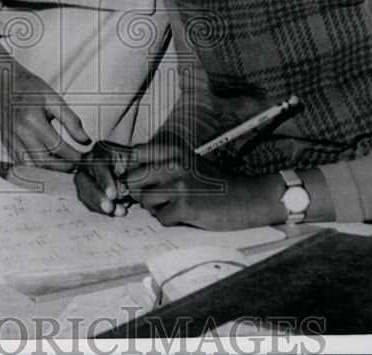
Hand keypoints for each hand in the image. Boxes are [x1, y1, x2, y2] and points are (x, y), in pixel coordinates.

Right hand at [0, 39, 90, 170]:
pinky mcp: (6, 144)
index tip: (86, 158)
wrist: (4, 82)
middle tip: (79, 165)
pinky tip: (49, 162)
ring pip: (32, 166)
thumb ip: (71, 120)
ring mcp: (11, 140)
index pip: (57, 147)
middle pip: (44, 162)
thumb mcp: (54, 99)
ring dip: (51, 170)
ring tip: (66, 165)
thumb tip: (85, 140)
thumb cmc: (30, 88)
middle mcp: (19, 133)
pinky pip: (23, 163)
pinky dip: (37, 167)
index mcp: (33, 120)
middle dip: (64, 168)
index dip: (74, 157)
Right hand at [74, 141, 134, 216]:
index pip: (98, 164)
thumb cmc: (133, 165)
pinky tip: (115, 212)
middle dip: (96, 196)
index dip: (104, 180)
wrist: (130, 170)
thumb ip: (129, 171)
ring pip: (82, 192)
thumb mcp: (134, 163)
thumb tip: (123, 186)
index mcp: (100, 151)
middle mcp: (87, 162)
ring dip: (99, 206)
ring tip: (118, 211)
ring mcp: (83, 176)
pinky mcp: (84, 191)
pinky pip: (87, 202)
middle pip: (82, 178)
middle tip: (110, 208)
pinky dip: (100, 209)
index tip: (113, 195)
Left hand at [121, 137, 285, 229]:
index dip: (133, 169)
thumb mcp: (187, 162)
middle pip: (132, 180)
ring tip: (174, 206)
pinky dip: (170, 221)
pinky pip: (161, 218)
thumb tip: (127, 176)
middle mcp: (173, 164)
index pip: (134, 153)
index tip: (142, 180)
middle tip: (156, 198)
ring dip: (156, 209)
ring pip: (145, 202)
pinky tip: (185, 215)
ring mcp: (179, 184)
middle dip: (140, 193)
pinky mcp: (185, 205)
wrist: (244, 198)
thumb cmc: (212, 182)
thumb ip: (160, 164)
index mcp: (172, 150)